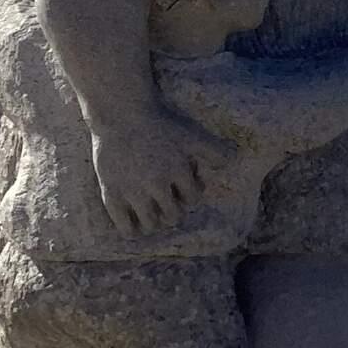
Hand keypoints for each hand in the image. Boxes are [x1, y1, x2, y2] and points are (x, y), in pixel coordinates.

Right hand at [87, 106, 235, 235]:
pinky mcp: (112, 194)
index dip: (191, 194)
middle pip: (173, 216)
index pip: (193, 199)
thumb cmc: (160, 125)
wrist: (122, 116)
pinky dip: (130, 231)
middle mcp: (157, 185)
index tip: (183, 188)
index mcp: (179, 171)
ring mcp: (133, 191)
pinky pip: (123, 225)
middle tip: (168, 205)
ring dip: (155, 224)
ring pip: (151, 224)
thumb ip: (215, 150)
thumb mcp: (192, 135)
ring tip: (153, 218)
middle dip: (174, 212)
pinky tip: (133, 229)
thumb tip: (235, 160)